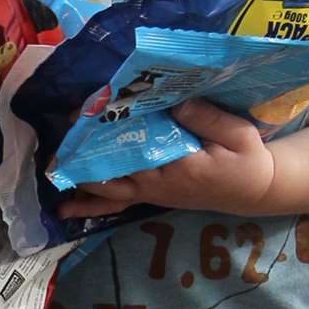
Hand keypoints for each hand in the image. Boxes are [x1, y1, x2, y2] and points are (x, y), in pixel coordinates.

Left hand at [56, 100, 277, 217]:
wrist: (254, 190)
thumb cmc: (247, 160)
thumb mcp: (239, 135)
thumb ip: (208, 118)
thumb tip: (175, 100)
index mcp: (180, 164)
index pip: (139, 145)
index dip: (115, 127)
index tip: (95, 108)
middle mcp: (159, 182)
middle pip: (115, 166)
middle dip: (89, 149)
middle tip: (67, 128)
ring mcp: (152, 192)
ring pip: (108, 187)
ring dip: (80, 175)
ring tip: (53, 165)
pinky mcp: (150, 195)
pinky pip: (116, 203)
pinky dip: (90, 205)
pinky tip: (64, 209)